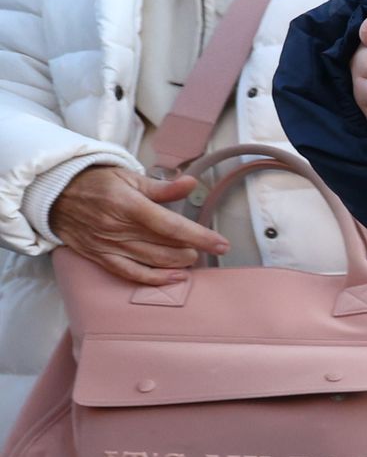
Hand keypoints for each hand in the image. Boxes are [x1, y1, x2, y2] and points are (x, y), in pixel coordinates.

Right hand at [45, 166, 229, 285]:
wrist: (54, 194)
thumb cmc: (96, 183)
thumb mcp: (129, 177)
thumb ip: (162, 187)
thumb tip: (191, 184)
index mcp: (128, 204)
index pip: (170, 225)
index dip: (199, 236)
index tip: (222, 244)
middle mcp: (117, 228)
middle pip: (165, 246)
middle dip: (191, 249)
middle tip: (203, 246)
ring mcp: (107, 245)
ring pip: (151, 261)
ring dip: (178, 263)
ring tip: (191, 257)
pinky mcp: (100, 257)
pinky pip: (130, 273)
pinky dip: (154, 279)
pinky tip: (174, 278)